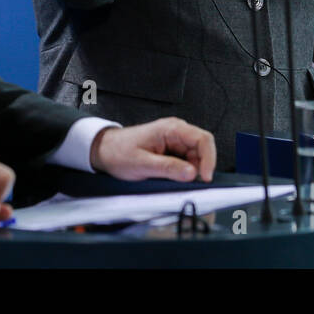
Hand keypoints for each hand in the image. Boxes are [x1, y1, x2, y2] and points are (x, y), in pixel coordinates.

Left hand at [89, 118, 216, 182]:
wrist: (105, 150)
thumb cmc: (119, 153)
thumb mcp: (142, 164)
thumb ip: (168, 168)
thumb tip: (192, 173)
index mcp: (171, 129)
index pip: (203, 139)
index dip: (209, 159)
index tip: (205, 177)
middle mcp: (176, 132)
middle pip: (202, 149)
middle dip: (200, 167)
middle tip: (190, 184)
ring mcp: (175, 141)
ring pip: (196, 157)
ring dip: (191, 171)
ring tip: (173, 181)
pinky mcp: (172, 150)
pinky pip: (186, 161)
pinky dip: (184, 172)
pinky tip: (172, 178)